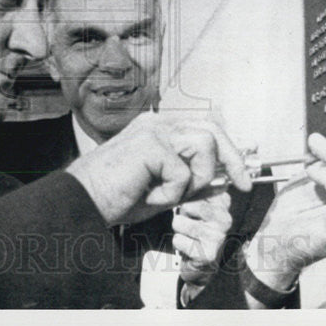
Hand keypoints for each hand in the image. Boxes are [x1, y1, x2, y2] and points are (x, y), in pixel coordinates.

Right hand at [65, 112, 251, 226]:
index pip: (203, 127)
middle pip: (211, 128)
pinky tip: (147, 197)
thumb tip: (222, 180)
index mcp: (157, 128)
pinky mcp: (150, 145)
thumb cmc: (114, 196)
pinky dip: (170, 194)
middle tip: (243, 184)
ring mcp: (153, 131)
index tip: (240, 176)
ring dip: (195, 178)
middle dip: (232, 157)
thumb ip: (189, 179)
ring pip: (204, 145)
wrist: (82, 201)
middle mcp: (156, 123)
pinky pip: (182, 174)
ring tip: (169, 193)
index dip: (227, 149)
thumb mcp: (161, 187)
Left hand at [174, 190, 232, 295]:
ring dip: (178, 229)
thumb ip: (192, 188)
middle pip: (187, 204)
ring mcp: (218, 236)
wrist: (201, 264)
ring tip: (188, 235)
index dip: (185, 196)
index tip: (189, 206)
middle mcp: (225, 217)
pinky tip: (188, 247)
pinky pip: (178, 240)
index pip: (197, 186)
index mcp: (222, 201)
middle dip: (181, 214)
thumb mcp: (195, 203)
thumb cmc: (194, 229)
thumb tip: (181, 172)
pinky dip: (178, 244)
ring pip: (179, 222)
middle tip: (190, 223)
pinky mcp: (209, 253)